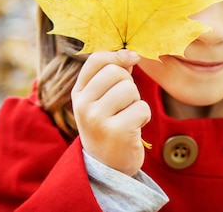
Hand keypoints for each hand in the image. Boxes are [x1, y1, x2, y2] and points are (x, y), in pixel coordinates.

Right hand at [71, 49, 149, 175]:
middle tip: (125, 104)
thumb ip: (112, 76)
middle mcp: (83, 105)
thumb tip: (131, 54)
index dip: (118, 56)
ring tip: (128, 117)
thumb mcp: (101, 100)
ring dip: (137, 102)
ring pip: (130, 89)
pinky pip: (142, 108)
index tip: (131, 60)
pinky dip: (144, 117)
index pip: (96, 60)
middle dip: (129, 85)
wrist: (107, 167)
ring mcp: (97, 119)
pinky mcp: (116, 131)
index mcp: (78, 93)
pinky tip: (134, 129)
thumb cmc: (108, 126)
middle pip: (117, 72)